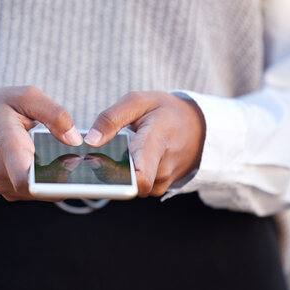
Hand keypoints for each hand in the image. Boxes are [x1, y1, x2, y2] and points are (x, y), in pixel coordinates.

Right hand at [0, 86, 82, 200]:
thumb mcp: (25, 97)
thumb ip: (53, 114)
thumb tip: (75, 138)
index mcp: (6, 145)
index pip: (24, 178)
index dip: (49, 181)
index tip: (69, 168)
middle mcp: (2, 172)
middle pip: (40, 188)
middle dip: (63, 178)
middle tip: (78, 161)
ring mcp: (4, 185)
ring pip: (40, 193)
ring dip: (56, 180)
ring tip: (65, 159)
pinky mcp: (10, 191)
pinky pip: (35, 192)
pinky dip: (47, 182)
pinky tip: (54, 165)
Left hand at [84, 92, 205, 196]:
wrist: (198, 127)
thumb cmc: (166, 112)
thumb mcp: (139, 101)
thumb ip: (111, 118)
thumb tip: (90, 140)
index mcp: (156, 142)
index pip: (141, 177)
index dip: (118, 179)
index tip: (99, 165)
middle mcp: (162, 168)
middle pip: (129, 184)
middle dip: (110, 171)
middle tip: (104, 152)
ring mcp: (163, 181)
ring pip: (131, 186)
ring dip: (120, 172)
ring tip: (123, 151)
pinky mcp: (160, 188)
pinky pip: (137, 187)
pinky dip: (129, 176)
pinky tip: (130, 160)